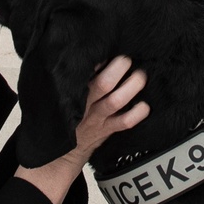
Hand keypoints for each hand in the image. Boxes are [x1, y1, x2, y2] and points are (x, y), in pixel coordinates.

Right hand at [14, 56, 148, 203]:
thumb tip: (82, 53)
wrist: (59, 154)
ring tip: (140, 76)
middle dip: (118, 69)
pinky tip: (144, 105)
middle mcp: (85, 104)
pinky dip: (138, 113)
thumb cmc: (63, 117)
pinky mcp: (107, 130)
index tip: (104, 49)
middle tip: (126, 59)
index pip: (81, 72)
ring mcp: (97, 118)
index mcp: (71, 93)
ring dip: (131, 87)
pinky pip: (125, 122)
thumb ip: (68, 78)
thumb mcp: (58, 96)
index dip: (95, 60)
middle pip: (103, 84)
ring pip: (116, 101)